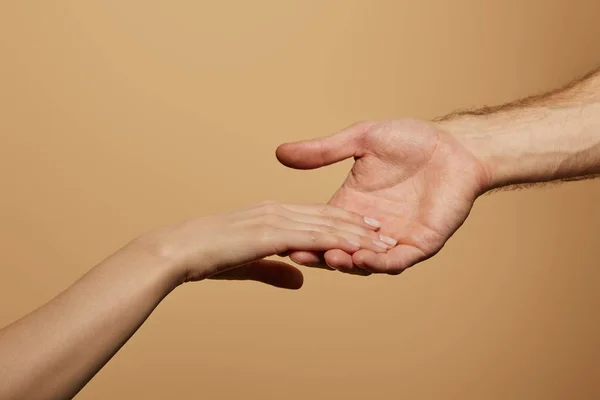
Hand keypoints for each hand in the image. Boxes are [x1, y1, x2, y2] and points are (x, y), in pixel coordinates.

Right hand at [133, 201, 392, 288]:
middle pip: (327, 216)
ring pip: (326, 225)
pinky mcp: (271, 233)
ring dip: (356, 233)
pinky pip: (313, 236)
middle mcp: (277, 211)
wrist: (177, 250)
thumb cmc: (205, 256)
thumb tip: (301, 280)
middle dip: (358, 225)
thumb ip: (275, 269)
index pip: (314, 216)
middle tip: (384, 231)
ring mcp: (275, 219)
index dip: (341, 221)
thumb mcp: (247, 262)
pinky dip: (339, 240)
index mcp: (271, 214)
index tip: (365, 227)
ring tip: (383, 240)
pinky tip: (359, 247)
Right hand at [276, 120, 490, 274]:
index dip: (305, 235)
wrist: (454, 146)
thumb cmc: (411, 140)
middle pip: (339, 249)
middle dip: (320, 254)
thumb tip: (280, 153)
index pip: (322, 227)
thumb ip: (324, 151)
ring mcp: (394, 238)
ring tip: (331, 257)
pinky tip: (363, 258)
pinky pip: (397, 261)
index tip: (284, 238)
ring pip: (365, 261)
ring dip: (348, 262)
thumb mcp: (361, 141)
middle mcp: (369, 226)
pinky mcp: (420, 244)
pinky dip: (379, 262)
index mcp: (351, 205)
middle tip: (300, 254)